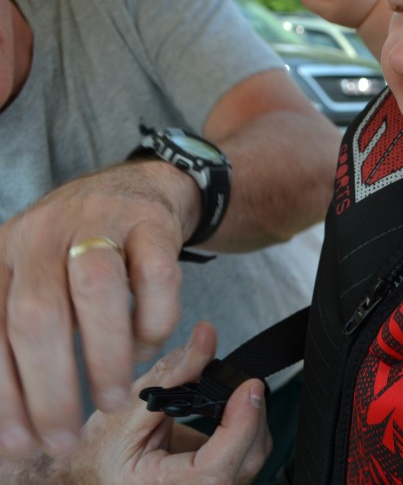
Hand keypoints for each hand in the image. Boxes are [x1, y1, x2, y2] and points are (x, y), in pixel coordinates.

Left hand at [0, 162, 191, 455]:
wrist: (138, 187)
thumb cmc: (77, 252)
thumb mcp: (30, 280)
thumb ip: (15, 336)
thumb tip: (11, 422)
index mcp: (1, 255)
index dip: (4, 394)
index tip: (21, 442)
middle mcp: (41, 235)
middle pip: (37, 315)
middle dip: (50, 388)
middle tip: (65, 434)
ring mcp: (98, 222)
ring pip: (96, 290)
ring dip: (105, 356)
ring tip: (114, 400)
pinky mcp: (151, 222)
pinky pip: (158, 277)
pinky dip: (155, 322)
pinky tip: (148, 344)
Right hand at [66, 321, 269, 484]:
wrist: (90, 474)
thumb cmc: (97, 452)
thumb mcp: (125, 408)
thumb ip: (172, 374)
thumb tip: (206, 337)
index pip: (217, 469)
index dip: (240, 426)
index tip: (248, 387)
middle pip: (246, 460)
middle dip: (249, 414)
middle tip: (241, 383)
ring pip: (253, 458)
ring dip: (249, 421)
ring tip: (227, 399)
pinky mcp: (217, 482)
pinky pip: (247, 457)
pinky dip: (244, 430)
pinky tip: (227, 416)